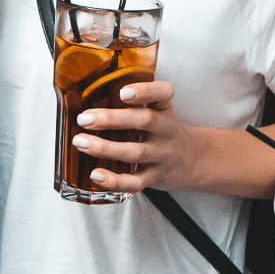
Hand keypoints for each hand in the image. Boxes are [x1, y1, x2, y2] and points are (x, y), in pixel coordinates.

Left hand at [73, 80, 204, 193]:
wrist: (193, 159)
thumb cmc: (164, 130)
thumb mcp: (159, 110)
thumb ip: (135, 101)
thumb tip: (86, 93)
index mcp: (164, 109)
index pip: (162, 93)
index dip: (145, 91)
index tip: (123, 92)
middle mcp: (165, 130)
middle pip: (143, 121)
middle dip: (111, 119)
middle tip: (84, 118)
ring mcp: (161, 155)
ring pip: (135, 152)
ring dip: (105, 148)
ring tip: (80, 142)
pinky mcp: (155, 177)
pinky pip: (136, 181)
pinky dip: (115, 180)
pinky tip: (96, 174)